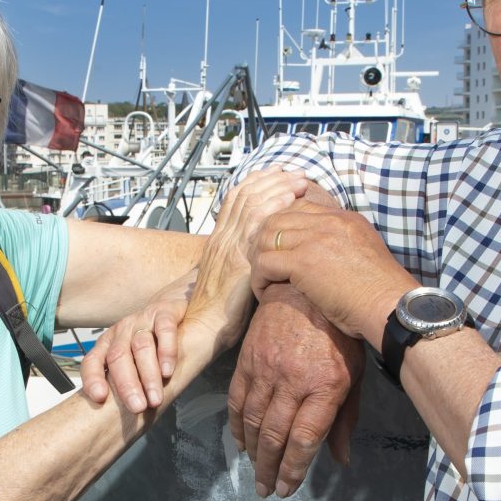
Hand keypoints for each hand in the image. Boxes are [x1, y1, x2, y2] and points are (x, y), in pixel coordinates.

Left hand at [81, 272, 191, 412]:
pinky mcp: (164, 311)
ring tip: (155, 399)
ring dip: (148, 375)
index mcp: (107, 344)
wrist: (174, 306)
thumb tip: (116, 421)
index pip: (92, 361)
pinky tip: (169, 370)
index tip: (100, 398)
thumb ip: (125, 381)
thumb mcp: (133, 360)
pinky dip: (166, 351)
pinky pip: (164, 329)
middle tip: (137, 408)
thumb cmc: (151, 342)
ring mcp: (142, 319)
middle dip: (127, 385)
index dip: (93, 379)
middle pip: (118, 357)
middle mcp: (122, 331)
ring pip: (141, 346)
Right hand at [183, 172, 307, 346]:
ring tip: (299, 181)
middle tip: (295, 172)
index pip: (236, 199)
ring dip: (278, 187)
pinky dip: (273, 206)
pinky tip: (290, 199)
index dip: (257, 182)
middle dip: (272, 179)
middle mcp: (222, 238)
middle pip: (245, 194)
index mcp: (219, 240)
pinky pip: (256, 224)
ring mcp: (229, 246)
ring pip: (252, 202)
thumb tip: (264, 253)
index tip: (277, 173)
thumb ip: (242, 261)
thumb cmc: (219, 311)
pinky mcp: (238, 258)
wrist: (202, 328)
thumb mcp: (228, 278)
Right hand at [229, 284, 363, 496]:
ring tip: (254, 472)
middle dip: (268, 468)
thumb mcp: (353, 376)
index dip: (293, 469)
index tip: (287, 489)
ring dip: (251, 452)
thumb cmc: (338, 335)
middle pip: (274, 435)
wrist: (306, 289)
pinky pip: (236, 398)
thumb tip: (340, 460)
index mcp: (325, 386)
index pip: (303, 439)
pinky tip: (240, 442)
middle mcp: (293, 381)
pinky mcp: (248, 359)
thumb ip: (345, 419)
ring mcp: (266, 369)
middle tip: (265, 489)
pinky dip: (235, 425)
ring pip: (252, 421)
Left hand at [249, 204, 411, 345]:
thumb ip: (345, 246)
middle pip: (277, 218)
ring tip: (262, 278)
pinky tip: (263, 292)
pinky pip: (265, 262)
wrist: (389, 306)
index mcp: (344, 219)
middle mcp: (328, 222)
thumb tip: (328, 258)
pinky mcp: (303, 261)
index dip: (282, 226)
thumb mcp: (365, 255)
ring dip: (259, 259)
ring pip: (266, 237)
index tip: (278, 248)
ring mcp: (315, 239)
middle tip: (261, 263)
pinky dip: (259, 278)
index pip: (300, 208)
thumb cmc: (381, 293)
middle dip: (263, 240)